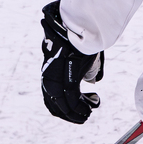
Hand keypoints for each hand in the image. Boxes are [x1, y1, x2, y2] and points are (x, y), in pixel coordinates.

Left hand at [40, 0, 103, 123]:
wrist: (79, 26)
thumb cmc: (82, 39)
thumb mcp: (81, 57)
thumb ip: (85, 70)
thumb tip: (91, 80)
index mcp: (49, 73)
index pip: (50, 98)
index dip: (62, 109)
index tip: (76, 112)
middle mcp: (49, 77)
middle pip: (55, 105)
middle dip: (70, 115)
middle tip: (84, 117)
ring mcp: (56, 78)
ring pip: (63, 105)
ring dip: (77, 113)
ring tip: (88, 113)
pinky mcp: (66, 76)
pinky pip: (72, 99)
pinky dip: (82, 107)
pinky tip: (93, 104)